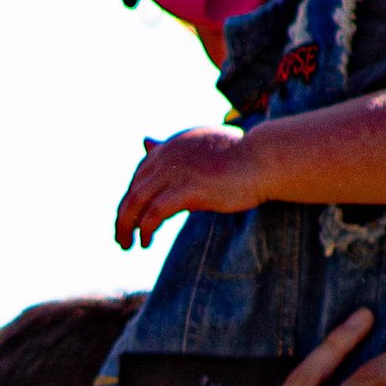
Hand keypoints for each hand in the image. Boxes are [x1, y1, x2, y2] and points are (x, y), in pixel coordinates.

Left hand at [116, 126, 259, 248]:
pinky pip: (154, 213)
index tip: (130, 219)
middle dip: (122, 216)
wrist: (265, 159)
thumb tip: (144, 141)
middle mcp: (167, 155)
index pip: (140, 174)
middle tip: (121, 239)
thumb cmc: (241, 157)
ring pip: (135, 202)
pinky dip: (145, 230)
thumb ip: (173, 150)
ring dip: (126, 227)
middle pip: (133, 189)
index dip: (131, 198)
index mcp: (172, 146)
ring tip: (127, 245)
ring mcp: (175, 172)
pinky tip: (145, 243)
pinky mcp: (186, 190)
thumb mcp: (201, 149)